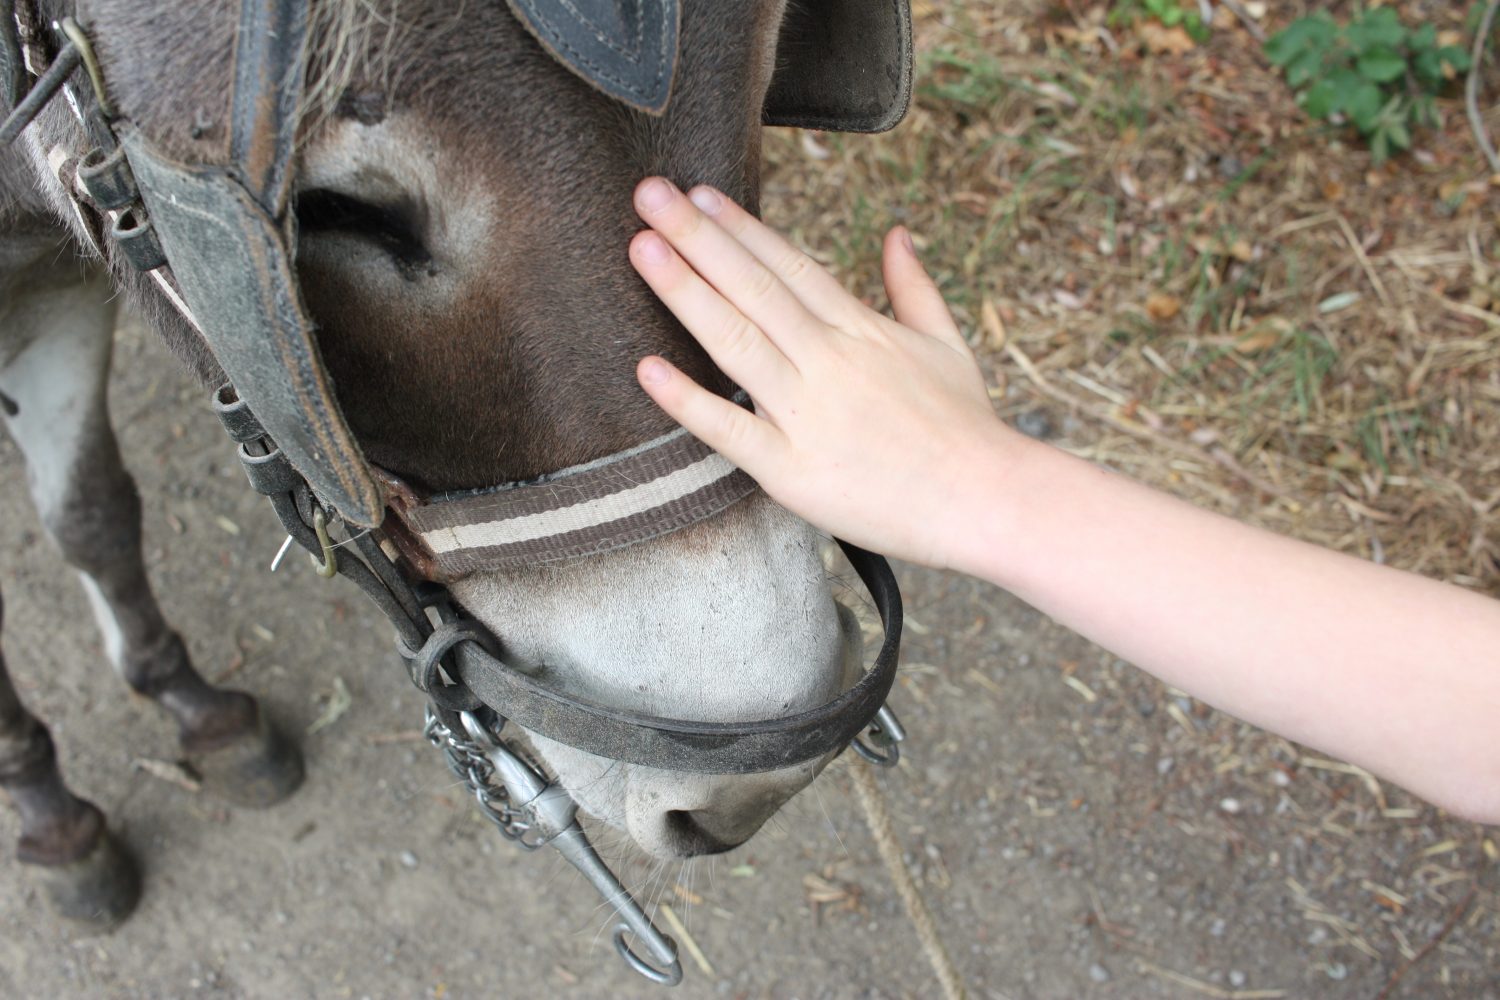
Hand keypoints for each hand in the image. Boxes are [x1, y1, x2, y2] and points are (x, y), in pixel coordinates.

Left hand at [627, 177, 1026, 570]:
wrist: (987, 500)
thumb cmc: (967, 427)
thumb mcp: (946, 343)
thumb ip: (913, 286)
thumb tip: (896, 233)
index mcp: (861, 329)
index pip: (789, 265)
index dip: (740, 227)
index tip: (698, 194)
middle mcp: (828, 361)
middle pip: (754, 288)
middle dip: (697, 237)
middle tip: (649, 195)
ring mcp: (808, 414)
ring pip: (737, 342)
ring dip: (686, 292)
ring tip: (642, 249)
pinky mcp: (793, 471)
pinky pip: (731, 431)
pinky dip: (689, 401)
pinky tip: (648, 370)